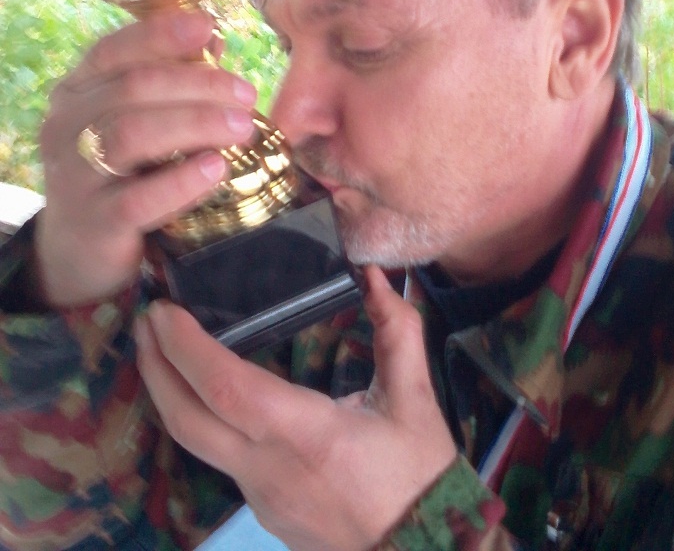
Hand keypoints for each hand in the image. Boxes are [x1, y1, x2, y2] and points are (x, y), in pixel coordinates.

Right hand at [35, 9, 258, 306]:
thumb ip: (171, 83)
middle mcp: (66, 126)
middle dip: (199, 85)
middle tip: (247, 96)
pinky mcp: (95, 222)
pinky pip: (139, 197)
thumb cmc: (121, 172)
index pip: (113, 50)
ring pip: (132, 134)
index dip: (161, 34)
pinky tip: (217, 168)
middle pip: (132, 88)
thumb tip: (214, 42)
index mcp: (77, 91)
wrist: (78, 251)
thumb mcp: (137, 122)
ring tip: (243, 128)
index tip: (208, 26)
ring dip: (197, 124)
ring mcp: (75, 175)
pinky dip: (183, 180)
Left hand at [135, 265, 457, 550]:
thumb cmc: (419, 478)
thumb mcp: (416, 401)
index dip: (188, 348)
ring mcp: (258, 494)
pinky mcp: (260, 507)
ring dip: (168, 391)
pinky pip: (215, 456)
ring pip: (193, 442)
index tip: (166, 310)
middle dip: (156, 366)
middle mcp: (267, 467)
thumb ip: (398, 332)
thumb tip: (374, 275)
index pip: (227, 389)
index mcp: (306, 435)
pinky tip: (204, 391)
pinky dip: (196, 414)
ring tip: (161, 347)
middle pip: (186, 420)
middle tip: (145, 319)